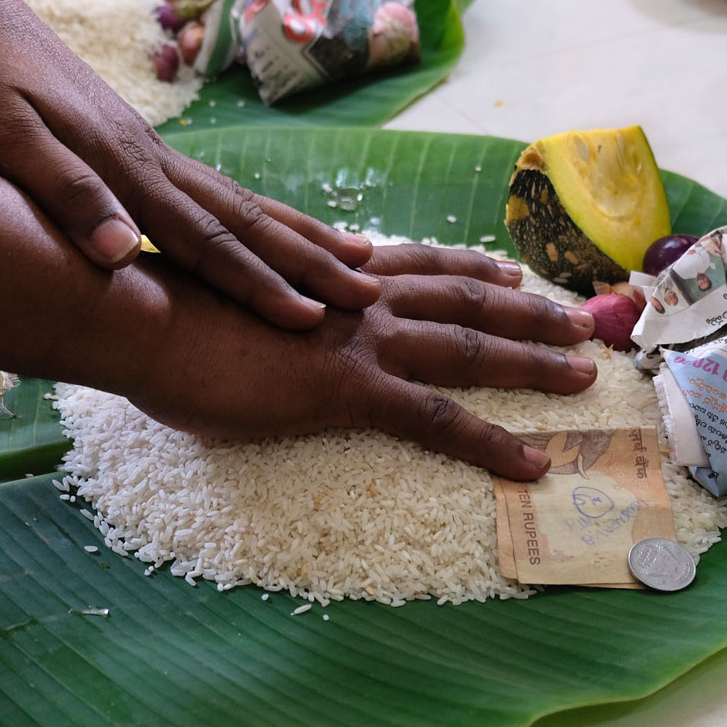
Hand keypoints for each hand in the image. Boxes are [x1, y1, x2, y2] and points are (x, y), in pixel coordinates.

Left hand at [0, 0, 383, 331]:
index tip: (307, 320)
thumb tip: (123, 254)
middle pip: (245, 220)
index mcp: (125, 168)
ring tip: (355, 258)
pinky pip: (214, 191)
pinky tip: (270, 230)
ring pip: (239, 202)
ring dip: (297, 236)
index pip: (206, 239)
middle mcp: (151, 159)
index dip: (257, 285)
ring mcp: (148, 150)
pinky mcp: (133, 144)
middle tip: (370, 297)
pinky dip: (256, 216)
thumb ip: (63, 194)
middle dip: (308, 263)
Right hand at [123, 244, 600, 479]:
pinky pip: (441, 422)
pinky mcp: (354, 390)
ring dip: (535, 361)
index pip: (418, 263)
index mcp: (330, 275)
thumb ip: (262, 316)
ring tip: (584, 375)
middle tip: (579, 321)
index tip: (509, 267)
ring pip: (472, 349)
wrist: (142, 321)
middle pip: (465, 298)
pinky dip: (493, 443)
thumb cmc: (164, 318)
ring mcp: (363, 341)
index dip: (470, 265)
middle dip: (528, 309)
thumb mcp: (227, 305)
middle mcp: (360, 297)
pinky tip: (534, 462)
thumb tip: (253, 334)